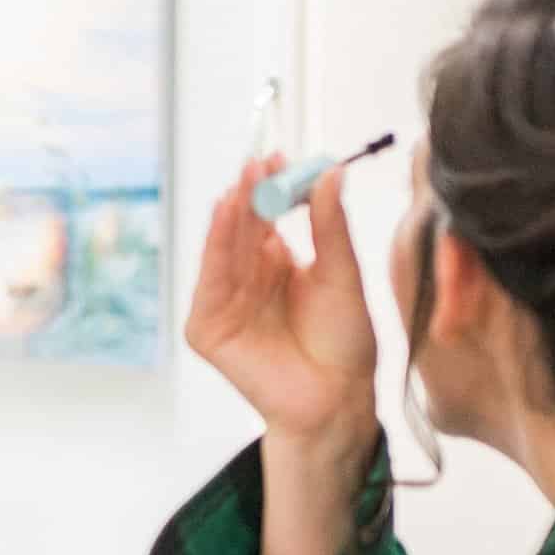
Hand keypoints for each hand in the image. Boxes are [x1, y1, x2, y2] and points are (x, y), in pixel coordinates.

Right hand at [186, 154, 380, 447]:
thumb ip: (331, 226)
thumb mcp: (343, 274)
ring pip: (223, 248)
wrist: (338, 397)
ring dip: (231, 213)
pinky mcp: (209, 327)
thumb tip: (331, 173)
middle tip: (260, 163)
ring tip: (244, 182)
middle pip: (241, 227)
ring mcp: (226, 302)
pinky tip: (225, 217)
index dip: (271, 186)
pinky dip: (214, 248)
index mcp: (277, 263)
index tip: (281, 157)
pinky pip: (209, 281)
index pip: (266, 215)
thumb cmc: (345, 343)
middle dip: (249, 194)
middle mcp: (247, 278)